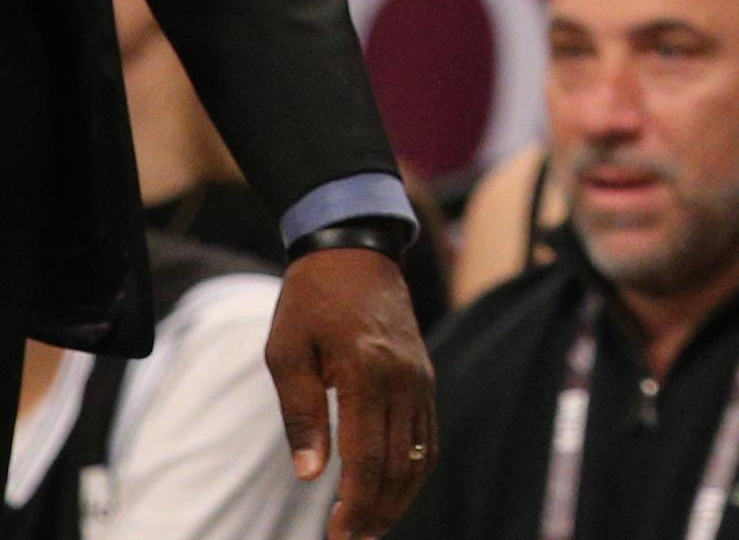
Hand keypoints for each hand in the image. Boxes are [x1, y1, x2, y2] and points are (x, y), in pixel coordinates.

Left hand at [266, 250, 434, 539]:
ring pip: (420, 453)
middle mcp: (404, 378)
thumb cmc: (311, 301)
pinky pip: (427, 432)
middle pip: (399, 462)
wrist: (355, 251)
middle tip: (353, 539)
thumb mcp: (287, 354)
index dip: (356, 501)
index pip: (368, 455)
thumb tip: (312, 474)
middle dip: (378, 509)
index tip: (338, 533)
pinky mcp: (424, 375)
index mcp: (368, 372)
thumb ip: (301, 414)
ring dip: (399, 495)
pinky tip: (395, 488)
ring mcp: (420, 377)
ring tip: (373, 525)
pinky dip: (415, 468)